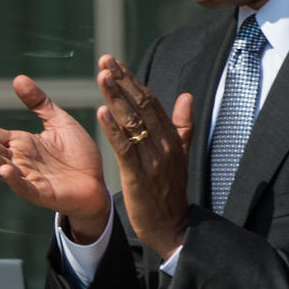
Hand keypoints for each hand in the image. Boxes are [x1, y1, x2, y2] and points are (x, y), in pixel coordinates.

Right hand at [0, 75, 112, 241]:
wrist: (97, 185)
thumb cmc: (78, 155)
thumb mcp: (58, 122)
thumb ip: (39, 103)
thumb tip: (17, 78)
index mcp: (21, 143)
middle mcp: (19, 160)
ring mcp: (28, 178)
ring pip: (2, 167)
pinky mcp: (41, 193)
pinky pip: (24, 186)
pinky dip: (13, 178)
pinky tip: (3, 169)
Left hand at [95, 56, 193, 258]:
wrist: (173, 228)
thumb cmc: (171, 192)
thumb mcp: (180, 155)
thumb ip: (182, 125)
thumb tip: (186, 96)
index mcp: (171, 137)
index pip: (150, 101)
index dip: (132, 81)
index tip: (115, 63)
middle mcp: (163, 144)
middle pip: (141, 106)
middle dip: (122, 81)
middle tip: (105, 60)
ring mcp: (152, 160)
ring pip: (133, 123)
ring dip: (116, 98)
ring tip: (102, 76)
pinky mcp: (139, 177)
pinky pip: (125, 149)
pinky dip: (113, 130)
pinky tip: (101, 113)